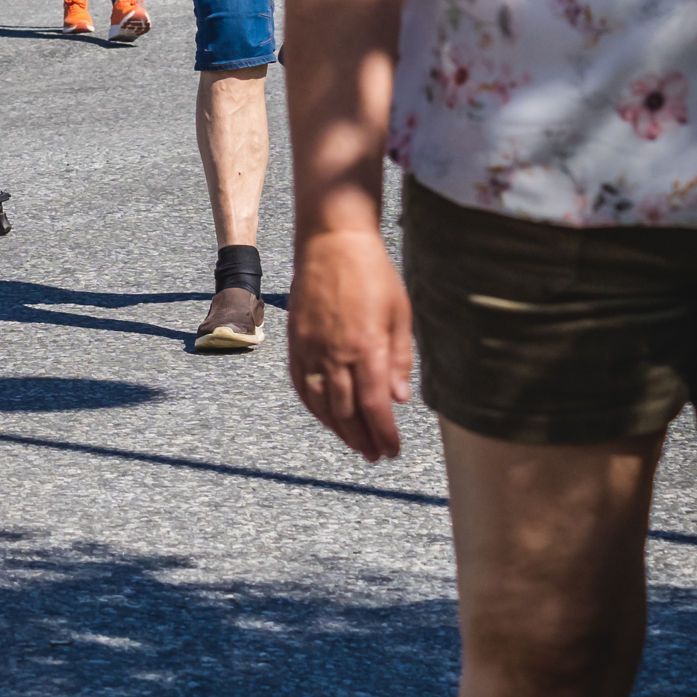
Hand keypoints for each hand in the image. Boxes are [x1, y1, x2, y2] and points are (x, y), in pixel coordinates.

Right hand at [287, 228, 413, 463]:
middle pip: (347, 412)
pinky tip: (325, 418)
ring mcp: (311, 348)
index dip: (383, 433)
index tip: (393, 450)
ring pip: (322, 404)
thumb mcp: (400, 313)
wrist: (332, 241)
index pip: (374, 405)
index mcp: (366, 346)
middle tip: (376, 455)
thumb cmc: (372, 272)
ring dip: (338, 430)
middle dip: (363, 439)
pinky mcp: (295, 341)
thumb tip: (400, 399)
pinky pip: (301, 384)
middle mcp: (335, 353)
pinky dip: (313, 407)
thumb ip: (400, 358)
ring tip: (354, 444)